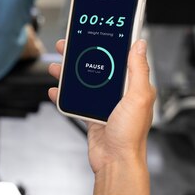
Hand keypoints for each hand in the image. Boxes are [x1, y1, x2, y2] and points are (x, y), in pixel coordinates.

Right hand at [48, 39, 155, 173]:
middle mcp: (119, 94)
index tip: (92, 33)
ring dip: (68, 74)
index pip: (118, 58)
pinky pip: (75, 101)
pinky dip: (64, 95)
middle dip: (79, 56)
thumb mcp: (138, 96)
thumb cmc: (130, 134)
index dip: (105, 44)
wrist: (116, 161)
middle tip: (65, 47)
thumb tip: (139, 45)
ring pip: (83, 83)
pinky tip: (55, 89)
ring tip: (55, 67)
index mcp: (133, 86)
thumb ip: (138, 70)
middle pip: (96, 68)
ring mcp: (104, 105)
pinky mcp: (92, 116)